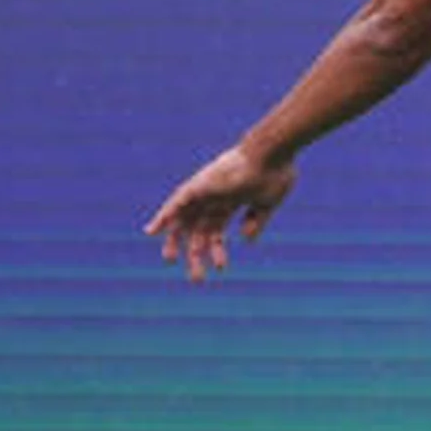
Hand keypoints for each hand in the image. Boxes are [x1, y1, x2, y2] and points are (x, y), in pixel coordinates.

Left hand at [148, 147, 295, 281]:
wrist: (274, 152)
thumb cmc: (277, 172)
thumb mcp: (269, 202)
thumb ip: (257, 220)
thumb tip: (246, 240)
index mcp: (232, 201)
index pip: (217, 229)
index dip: (217, 249)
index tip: (220, 268)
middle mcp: (215, 197)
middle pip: (198, 229)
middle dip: (196, 253)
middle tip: (196, 277)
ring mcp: (206, 190)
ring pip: (184, 219)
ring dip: (174, 240)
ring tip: (170, 260)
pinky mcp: (200, 184)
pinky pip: (176, 201)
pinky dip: (164, 215)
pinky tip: (153, 231)